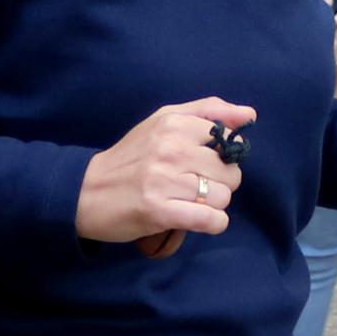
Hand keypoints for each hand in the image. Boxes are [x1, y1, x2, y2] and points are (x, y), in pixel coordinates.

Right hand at [79, 97, 254, 245]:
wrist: (86, 191)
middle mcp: (171, 149)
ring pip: (223, 197)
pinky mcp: (160, 211)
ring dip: (213, 205)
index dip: (224, 155)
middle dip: (220, 184)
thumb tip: (250, 115)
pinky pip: (211, 220)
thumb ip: (207, 112)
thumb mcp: (163, 121)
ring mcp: (164, 181)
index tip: (204, 162)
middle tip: (196, 186)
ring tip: (190, 202)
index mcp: (174, 124)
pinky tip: (197, 219)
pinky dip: (212, 224)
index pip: (229, 139)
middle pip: (230, 173)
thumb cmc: (131, 157)